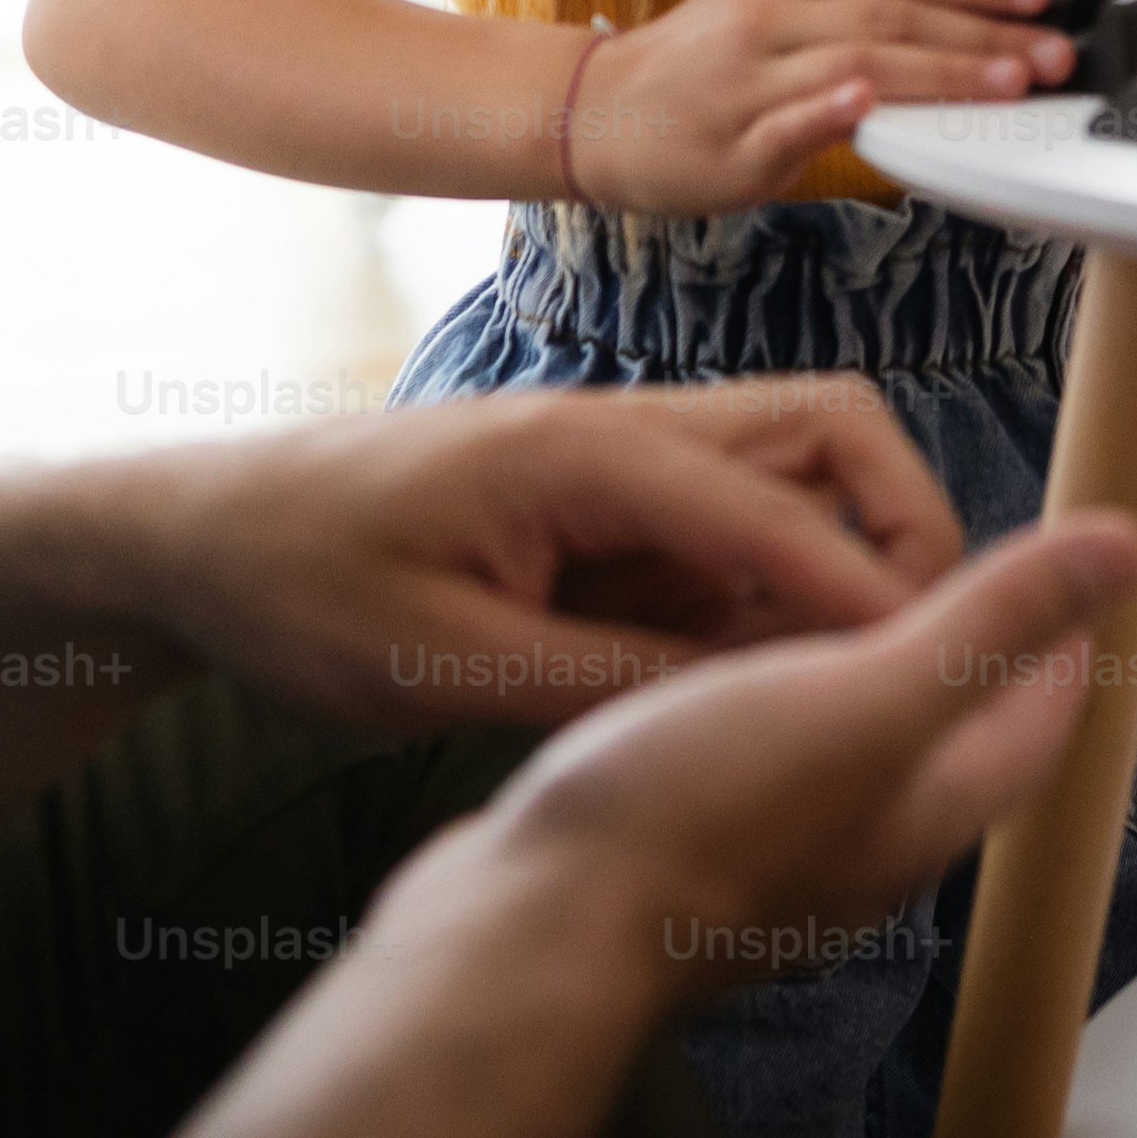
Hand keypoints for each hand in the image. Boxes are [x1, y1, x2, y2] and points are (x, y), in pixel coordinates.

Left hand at [122, 381, 969, 734]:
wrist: (203, 535)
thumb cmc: (296, 587)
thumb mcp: (437, 667)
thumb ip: (598, 683)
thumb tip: (742, 708)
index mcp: (586, 454)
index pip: (779, 515)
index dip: (869, 600)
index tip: (933, 674)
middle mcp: (625, 430)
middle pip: (833, 436)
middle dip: (904, 530)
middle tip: (921, 650)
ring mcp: (622, 459)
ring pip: (799, 472)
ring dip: (847, 558)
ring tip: (853, 674)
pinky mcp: (608, 500)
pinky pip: (733, 527)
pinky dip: (779, 587)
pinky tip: (761, 674)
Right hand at [454, 510, 1136, 1002]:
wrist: (534, 934)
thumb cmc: (694, 814)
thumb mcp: (865, 692)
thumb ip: (991, 624)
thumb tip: (1128, 553)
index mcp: (925, 813)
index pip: (1032, 723)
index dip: (1055, 640)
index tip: (1063, 572)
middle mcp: (865, 855)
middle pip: (950, 748)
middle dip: (967, 662)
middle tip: (960, 579)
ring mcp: (776, 871)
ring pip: (852, 766)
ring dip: (862, 688)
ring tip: (838, 610)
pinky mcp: (691, 866)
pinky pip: (764, 779)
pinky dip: (771, 717)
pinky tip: (724, 686)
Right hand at [561, 0, 1082, 213]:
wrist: (605, 110)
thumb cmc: (707, 42)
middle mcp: (768, 13)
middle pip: (890, 13)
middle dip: (983, 32)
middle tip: (1053, 51)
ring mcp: (750, 80)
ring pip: (854, 64)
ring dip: (939, 72)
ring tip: (1008, 83)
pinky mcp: (734, 144)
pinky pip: (786, 123)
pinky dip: (829, 111)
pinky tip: (868, 104)